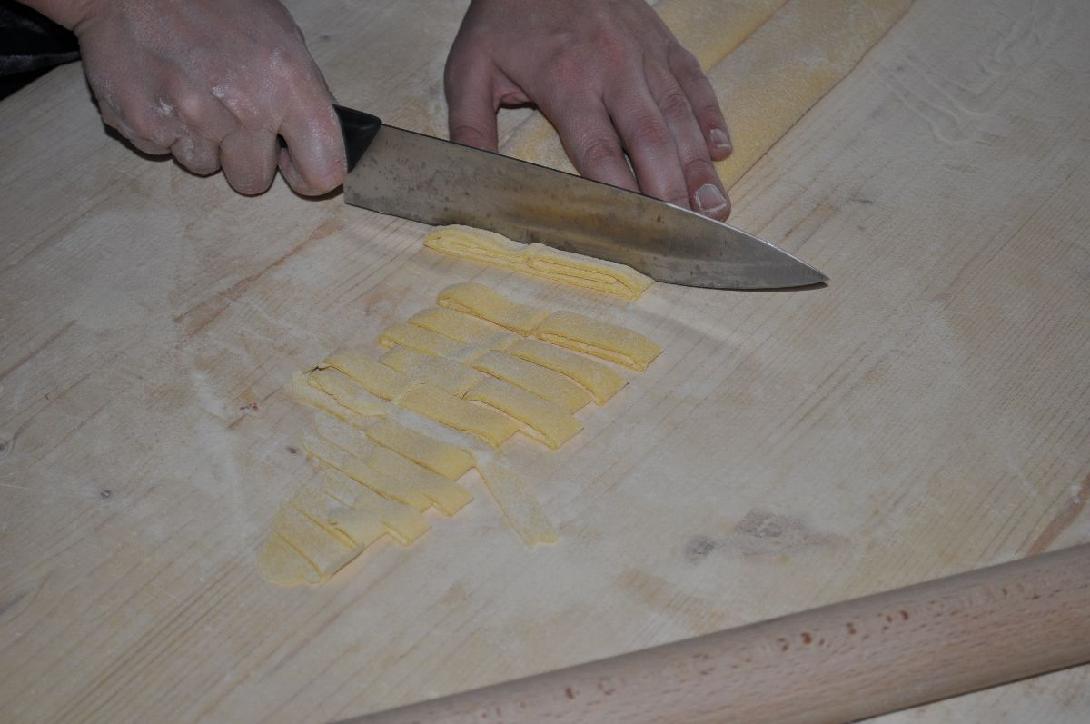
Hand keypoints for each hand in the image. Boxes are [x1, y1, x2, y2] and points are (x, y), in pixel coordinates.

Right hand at [69, 0, 343, 194]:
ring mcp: (193, 118)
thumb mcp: (277, 32)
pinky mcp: (146, 125)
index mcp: (287, 80)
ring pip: (206, 168)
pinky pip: (165, 151)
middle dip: (244, 158)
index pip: (322, 170)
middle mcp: (246, 106)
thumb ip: (300, 90)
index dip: (309, 176)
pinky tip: (162, 91)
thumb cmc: (210, 1)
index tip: (294, 167)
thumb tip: (314, 136)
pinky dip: (164, 128)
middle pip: (254, 182)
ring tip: (190, 92)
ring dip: (201, 141)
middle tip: (227, 115)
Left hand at [445, 0, 732, 218]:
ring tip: (715, 205)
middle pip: (649, 138)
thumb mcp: (470, 68)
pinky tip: (721, 150)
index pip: (597, 148)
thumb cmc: (506, 15)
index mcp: (566, 82)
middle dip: (671, 188)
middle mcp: (613, 69)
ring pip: (680, 115)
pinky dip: (710, 117)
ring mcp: (644, 54)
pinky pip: (693, 82)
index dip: (619, 191)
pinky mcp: (662, 41)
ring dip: (699, 164)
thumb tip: (473, 178)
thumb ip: (470, 126)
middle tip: (688, 229)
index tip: (634, 228)